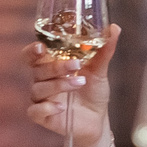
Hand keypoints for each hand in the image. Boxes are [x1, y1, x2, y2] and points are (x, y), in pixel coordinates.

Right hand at [25, 23, 119, 139]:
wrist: (98, 119)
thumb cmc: (94, 92)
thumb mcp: (100, 70)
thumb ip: (104, 50)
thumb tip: (114, 28)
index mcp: (51, 65)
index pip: (32, 54)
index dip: (32, 50)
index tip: (41, 47)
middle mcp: (43, 80)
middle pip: (37, 69)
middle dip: (56, 66)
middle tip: (76, 65)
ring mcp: (42, 98)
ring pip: (38, 88)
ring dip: (58, 84)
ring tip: (80, 82)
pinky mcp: (43, 116)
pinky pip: (35, 111)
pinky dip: (47, 107)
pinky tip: (61, 106)